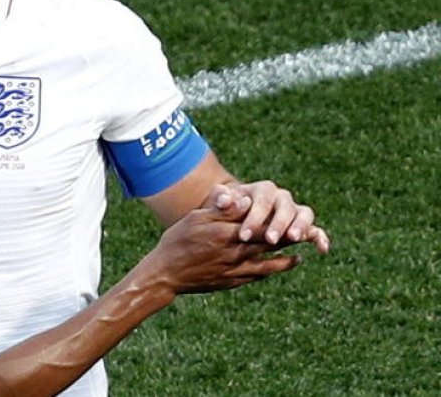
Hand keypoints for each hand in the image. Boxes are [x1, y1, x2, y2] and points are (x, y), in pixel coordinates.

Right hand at [143, 185, 305, 297]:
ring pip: (272, 259)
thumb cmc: (178, 240)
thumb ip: (222, 210)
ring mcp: (236, 268)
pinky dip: (279, 267)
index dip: (280, 218)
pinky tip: (290, 262)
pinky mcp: (235, 280)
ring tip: (305, 245)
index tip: (296, 211)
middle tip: (312, 228)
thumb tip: (245, 200)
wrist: (167, 274)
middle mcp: (236, 252)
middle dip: (293, 234)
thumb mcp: (196, 218)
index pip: (261, 223)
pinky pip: (263, 273)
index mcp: (226, 233)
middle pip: (271, 241)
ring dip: (290, 252)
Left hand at [210, 180, 329, 253]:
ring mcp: (294, 210)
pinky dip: (320, 237)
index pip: (262, 199)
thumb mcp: (219, 202)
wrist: (237, 213)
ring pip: (304, 214)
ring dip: (300, 226)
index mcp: (262, 189)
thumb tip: (224, 200)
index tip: (244, 235)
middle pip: (285, 206)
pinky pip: (315, 229)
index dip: (254, 217)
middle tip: (269, 239)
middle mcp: (281, 197)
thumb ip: (220, 198)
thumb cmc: (227, 208)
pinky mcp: (302, 224)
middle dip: (278, 223)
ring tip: (292, 239)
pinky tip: (322, 249)